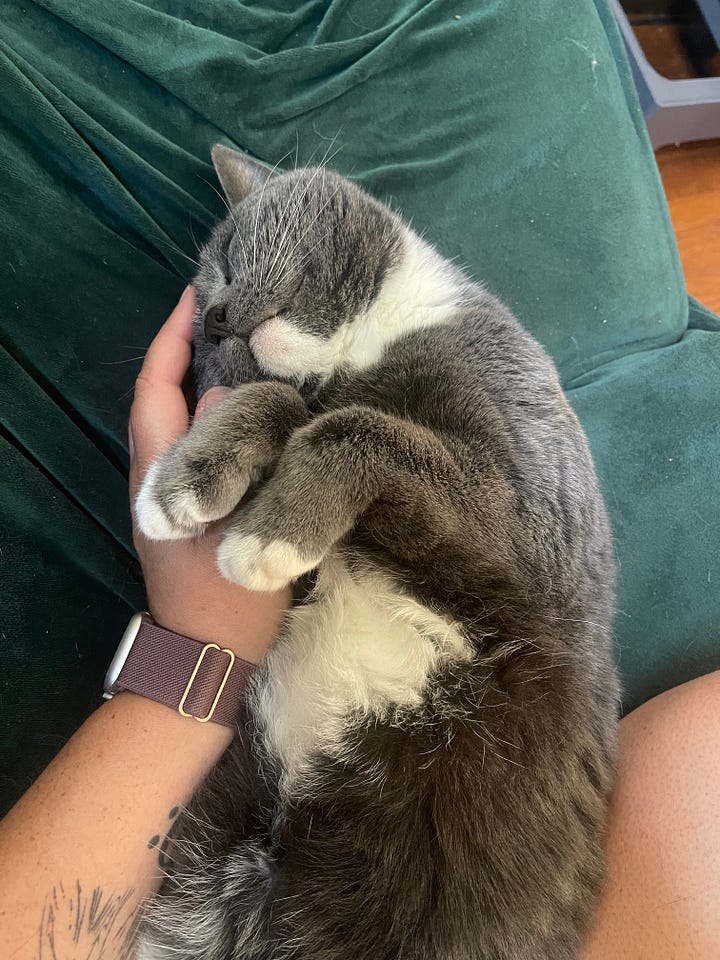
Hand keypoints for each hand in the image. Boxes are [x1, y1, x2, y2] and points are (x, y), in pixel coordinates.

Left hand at [128, 286, 288, 662]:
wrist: (208, 654)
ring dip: (201, 377)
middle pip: (162, 395)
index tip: (194, 297)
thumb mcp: (236, 527)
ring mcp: (172, 488)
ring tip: (244, 345)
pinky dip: (216, 410)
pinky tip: (252, 405)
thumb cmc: (225, 599)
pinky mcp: (189, 503)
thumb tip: (226, 393)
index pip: (157, 390)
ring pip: (180, 417)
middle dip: (185, 349)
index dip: (170, 342)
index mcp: (160, 472)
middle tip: (228, 312)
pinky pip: (199, 439)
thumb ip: (228, 459)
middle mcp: (157, 472)